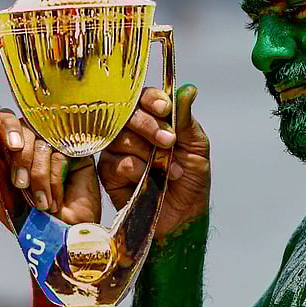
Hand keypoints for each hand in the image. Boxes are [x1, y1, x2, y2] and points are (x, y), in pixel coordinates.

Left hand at [0, 110, 101, 225]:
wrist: (50, 236)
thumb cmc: (16, 213)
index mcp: (7, 144)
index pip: (4, 118)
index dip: (7, 126)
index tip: (11, 145)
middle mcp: (30, 140)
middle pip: (25, 126)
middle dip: (21, 157)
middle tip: (20, 183)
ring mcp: (53, 146)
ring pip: (43, 142)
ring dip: (37, 176)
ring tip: (37, 201)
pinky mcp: (74, 155)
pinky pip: (61, 155)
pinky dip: (53, 181)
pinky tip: (52, 200)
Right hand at [98, 85, 210, 239]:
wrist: (184, 217)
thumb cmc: (190, 181)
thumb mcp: (196, 148)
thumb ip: (185, 120)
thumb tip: (188, 89)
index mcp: (153, 120)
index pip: (143, 98)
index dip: (152, 99)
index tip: (165, 109)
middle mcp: (131, 132)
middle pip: (127, 113)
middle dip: (149, 125)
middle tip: (168, 142)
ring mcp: (117, 151)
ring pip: (121, 136)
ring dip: (148, 151)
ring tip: (169, 169)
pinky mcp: (109, 173)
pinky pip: (117, 162)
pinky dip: (138, 169)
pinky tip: (151, 180)